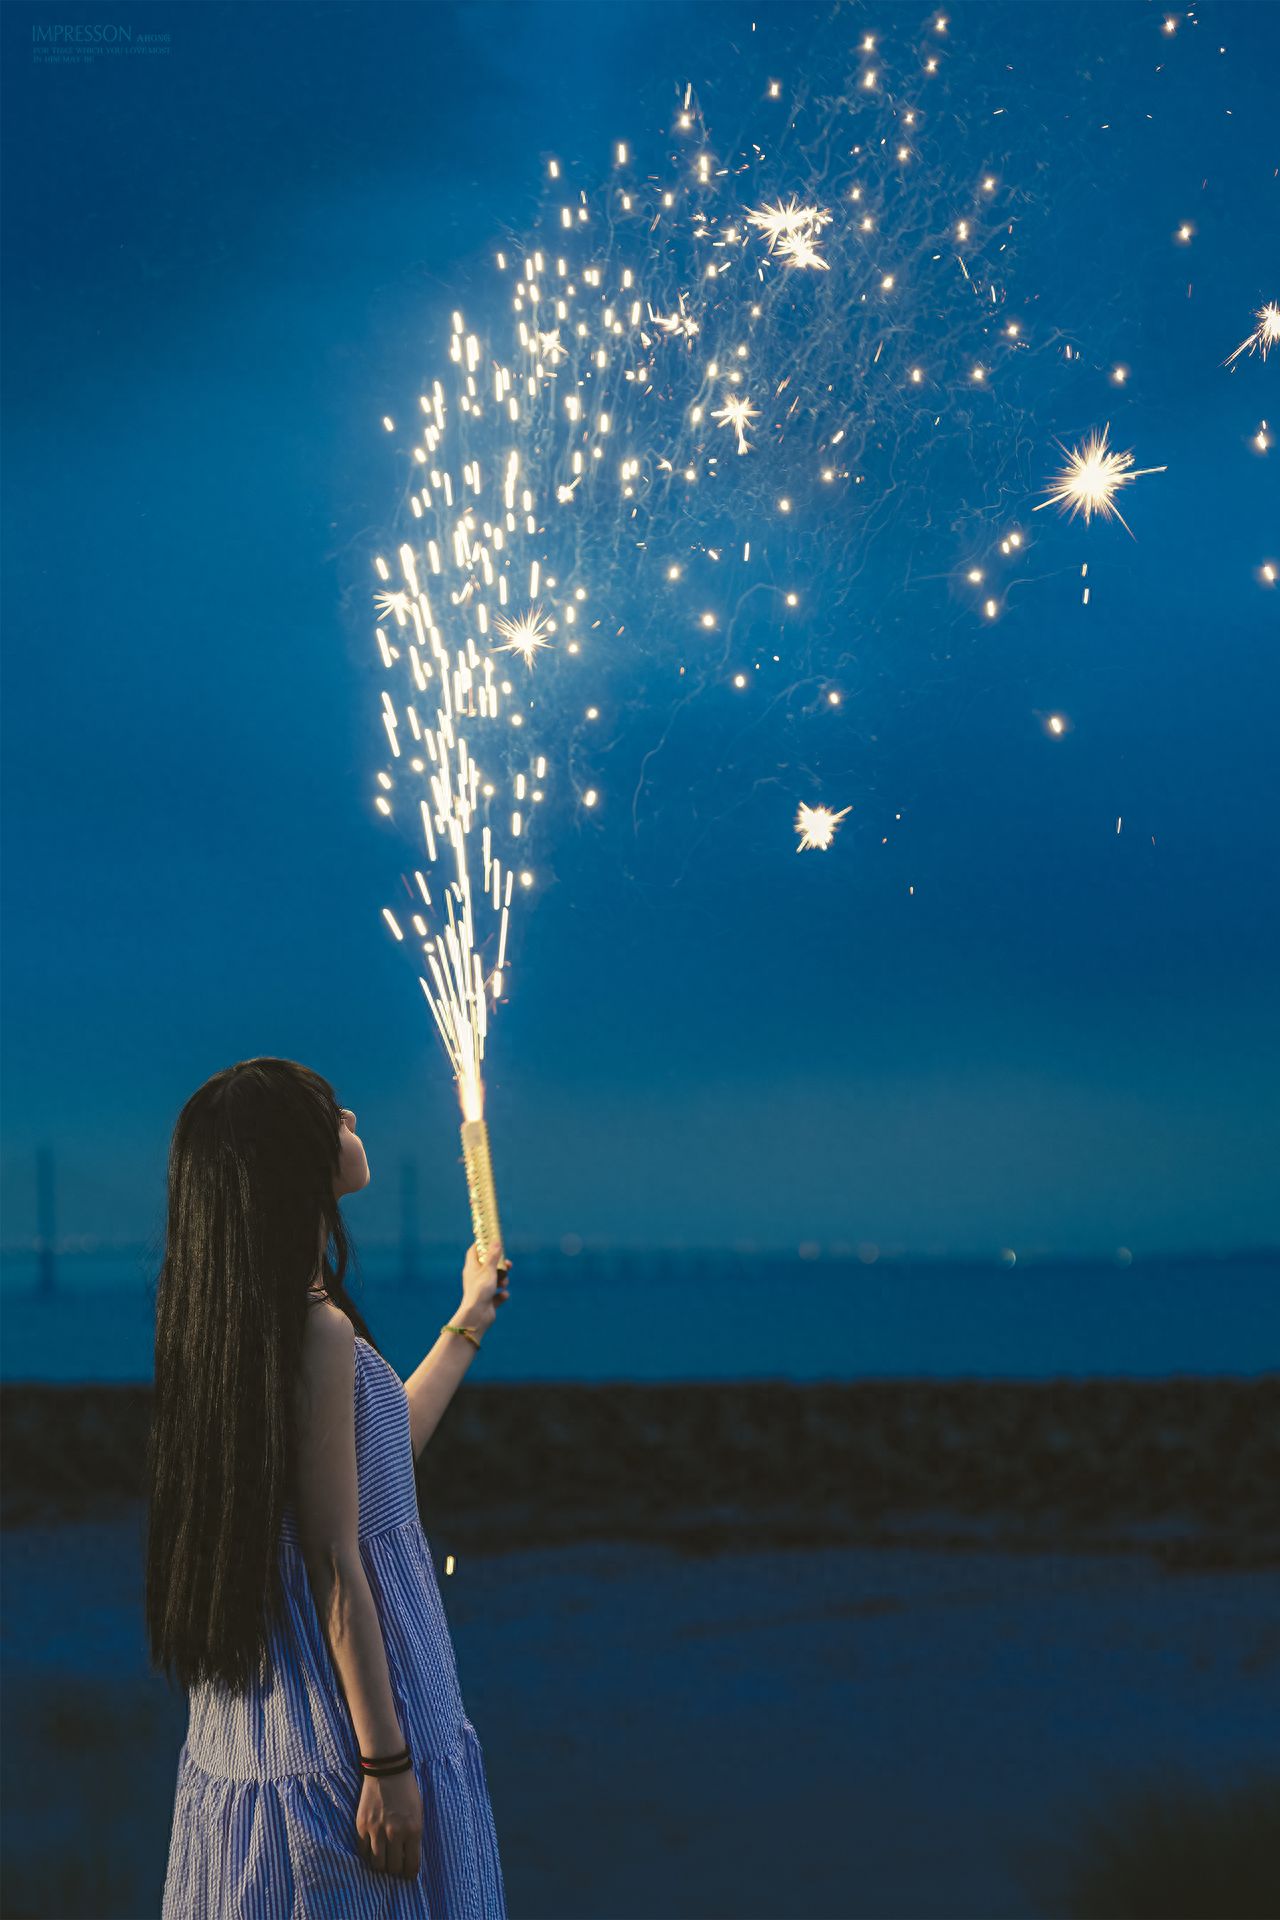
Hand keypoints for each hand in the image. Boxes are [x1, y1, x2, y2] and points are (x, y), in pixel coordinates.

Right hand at [355, 1765, 421, 1879]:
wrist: (387, 1770)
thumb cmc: (407, 1791)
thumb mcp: (418, 1813)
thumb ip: (414, 1836)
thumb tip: (409, 1858)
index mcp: (413, 1830)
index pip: (412, 1865)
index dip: (410, 1874)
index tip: (408, 1876)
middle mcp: (395, 1833)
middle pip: (393, 1868)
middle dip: (396, 1871)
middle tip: (396, 1868)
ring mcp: (377, 1830)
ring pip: (377, 1864)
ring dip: (381, 1866)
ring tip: (384, 1862)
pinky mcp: (362, 1826)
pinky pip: (363, 1851)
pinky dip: (368, 1856)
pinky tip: (372, 1852)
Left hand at [458, 1241, 511, 1336]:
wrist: (476, 1315)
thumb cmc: (480, 1290)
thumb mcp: (489, 1270)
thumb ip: (493, 1256)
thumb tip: (496, 1241)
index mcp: (471, 1268)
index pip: (474, 1252)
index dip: (482, 1245)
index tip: (491, 1241)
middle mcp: (475, 1278)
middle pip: (488, 1266)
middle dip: (499, 1265)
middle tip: (507, 1265)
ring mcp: (481, 1290)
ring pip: (494, 1280)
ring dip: (502, 1280)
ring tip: (503, 1284)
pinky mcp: (487, 1301)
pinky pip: (497, 1295)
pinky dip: (501, 1295)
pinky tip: (503, 1295)